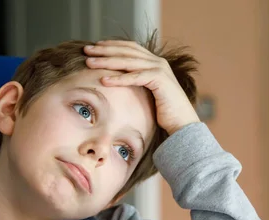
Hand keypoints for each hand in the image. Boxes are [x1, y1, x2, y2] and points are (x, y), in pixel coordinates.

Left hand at [83, 41, 199, 134]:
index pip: (130, 48)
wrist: (182, 125)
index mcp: (155, 62)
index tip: (94, 47)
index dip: (112, 45)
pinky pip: (136, 77)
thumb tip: (116, 82)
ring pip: (129, 62)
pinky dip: (119, 78)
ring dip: (107, 61)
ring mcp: (160, 69)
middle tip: (86, 50)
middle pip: (127, 51)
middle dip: (105, 50)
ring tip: (90, 63)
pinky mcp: (161, 80)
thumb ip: (136, 83)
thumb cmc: (163, 114)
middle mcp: (158, 62)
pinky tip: (104, 80)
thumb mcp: (147, 94)